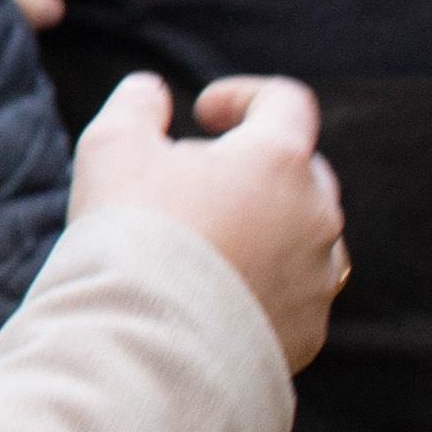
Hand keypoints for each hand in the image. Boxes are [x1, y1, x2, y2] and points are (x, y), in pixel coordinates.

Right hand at [71, 74, 344, 372]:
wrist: (145, 341)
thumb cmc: (130, 232)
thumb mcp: (113, 145)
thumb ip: (137, 104)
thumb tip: (149, 90)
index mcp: (279, 158)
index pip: (284, 101)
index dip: (242, 96)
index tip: (201, 113)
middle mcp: (316, 214)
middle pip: (303, 170)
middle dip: (255, 166)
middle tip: (194, 182)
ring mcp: (319, 277)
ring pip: (307, 234)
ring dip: (267, 226)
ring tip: (207, 242)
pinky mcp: (309, 330)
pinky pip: (297, 292)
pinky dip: (265, 282)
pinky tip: (213, 292)